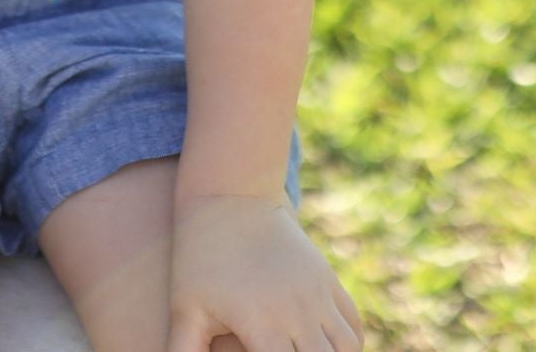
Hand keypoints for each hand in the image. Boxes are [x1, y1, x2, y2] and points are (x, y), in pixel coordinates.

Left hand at [165, 193, 363, 351]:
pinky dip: (349, 344)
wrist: (228, 198)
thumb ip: (182, 351)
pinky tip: (330, 349)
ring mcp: (318, 295)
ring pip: (347, 348)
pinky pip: (353, 324)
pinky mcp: (327, 279)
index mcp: (262, 326)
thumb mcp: (184, 308)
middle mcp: (298, 313)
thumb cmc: (198, 258)